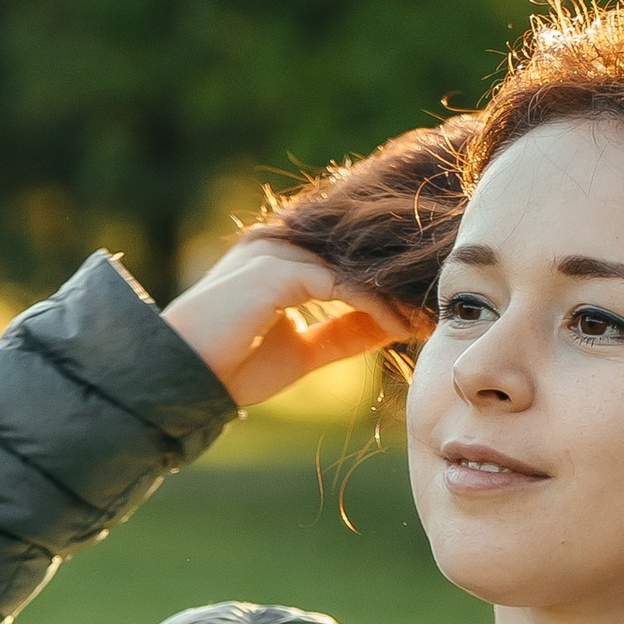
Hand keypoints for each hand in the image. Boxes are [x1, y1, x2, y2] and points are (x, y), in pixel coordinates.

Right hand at [162, 234, 422, 410]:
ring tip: (427, 318)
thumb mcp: (301, 351)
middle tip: (440, 307)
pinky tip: (396, 328)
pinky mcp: (277, 271)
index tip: (426, 309)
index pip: (348, 262)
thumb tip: (388, 327)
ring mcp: (278, 253)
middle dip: (399, 283)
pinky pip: (340, 284)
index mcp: (284, 259)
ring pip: (354, 267)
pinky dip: (372, 305)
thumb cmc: (231, 366)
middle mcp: (282, 245)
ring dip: (394, 293)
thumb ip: (340, 333)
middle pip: (357, 256)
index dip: (388, 285)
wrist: (182, 378)